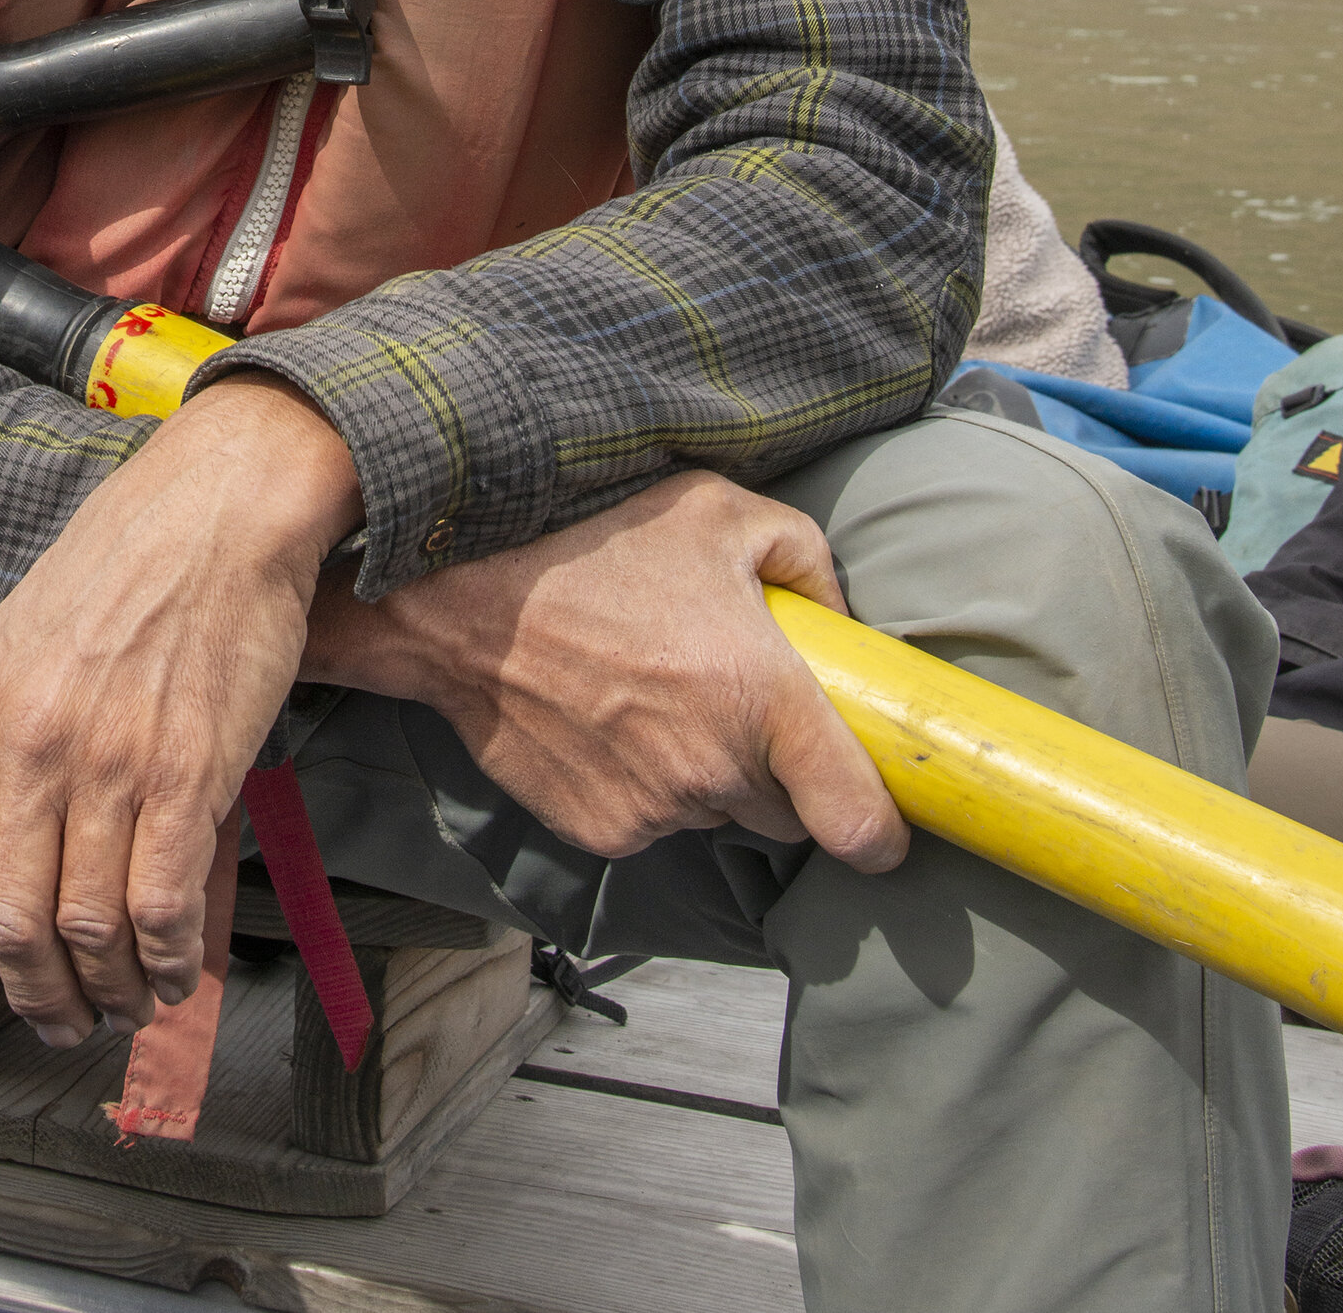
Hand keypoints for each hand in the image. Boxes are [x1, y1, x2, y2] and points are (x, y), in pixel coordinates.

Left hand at [0, 375, 362, 1053]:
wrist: (220, 507)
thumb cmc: (123, 565)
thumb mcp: (22, 638)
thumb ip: (1, 743)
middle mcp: (31, 742)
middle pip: (6, 919)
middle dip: (29, 994)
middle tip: (55, 1020)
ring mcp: (109, 762)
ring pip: (85, 929)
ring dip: (101, 991)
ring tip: (118, 1004)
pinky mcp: (189, 772)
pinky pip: (161, 907)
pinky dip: (162, 963)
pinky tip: (169, 972)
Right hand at [305, 468, 906, 871]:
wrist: (460, 605)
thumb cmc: (590, 547)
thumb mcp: (714, 510)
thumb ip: (804, 555)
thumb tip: (840, 619)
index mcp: (764, 699)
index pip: (860, 822)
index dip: (882, 833)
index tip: (881, 824)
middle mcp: (718, 770)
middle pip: (786, 816)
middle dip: (774, 771)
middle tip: (730, 700)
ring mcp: (659, 810)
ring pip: (715, 815)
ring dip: (705, 774)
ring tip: (653, 695)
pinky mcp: (605, 832)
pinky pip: (652, 822)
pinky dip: (644, 786)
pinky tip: (607, 722)